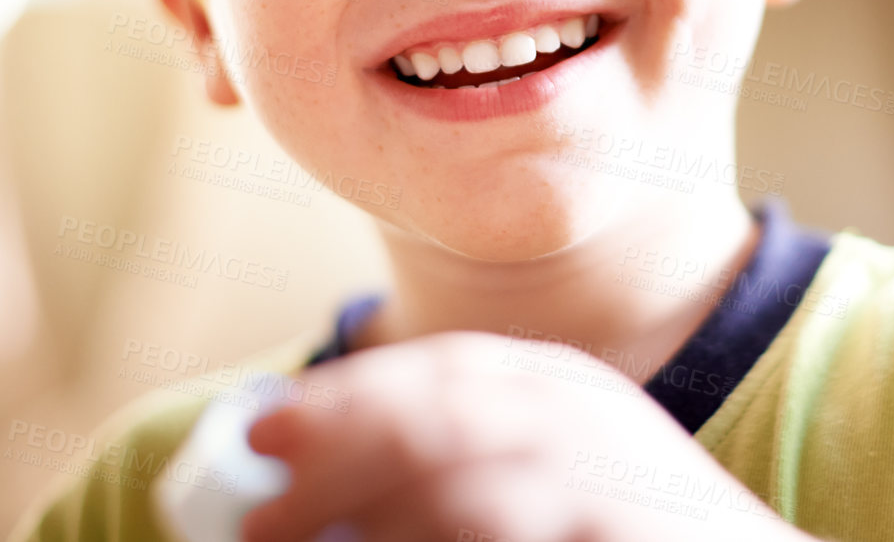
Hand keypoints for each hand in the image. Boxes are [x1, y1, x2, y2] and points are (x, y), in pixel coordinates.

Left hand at [238, 330, 813, 541]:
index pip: (451, 368)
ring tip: (295, 540)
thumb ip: (457, 462)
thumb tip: (304, 476)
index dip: (351, 394)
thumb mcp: (550, 475)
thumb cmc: (623, 530)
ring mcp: (619, 482)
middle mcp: (596, 420)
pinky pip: (515, 533)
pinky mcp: (631, 534)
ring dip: (379, 515)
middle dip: (345, 450)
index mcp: (569, 391)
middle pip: (453, 410)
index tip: (263, 430)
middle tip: (261, 510)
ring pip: (475, 482)